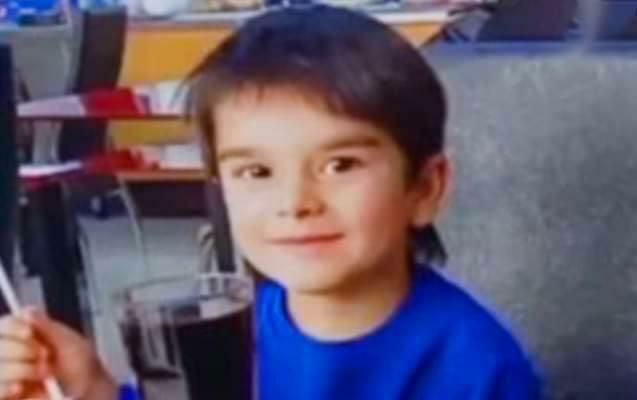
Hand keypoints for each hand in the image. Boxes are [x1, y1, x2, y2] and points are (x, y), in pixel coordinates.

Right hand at [0, 308, 117, 398]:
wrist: (90, 391)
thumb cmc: (82, 365)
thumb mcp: (69, 342)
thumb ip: (47, 328)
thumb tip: (27, 311)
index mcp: (22, 336)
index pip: (3, 326)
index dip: (11, 327)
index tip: (28, 333)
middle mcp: (9, 354)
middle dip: (20, 349)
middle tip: (44, 355)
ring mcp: (7, 375)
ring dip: (19, 369)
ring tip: (43, 373)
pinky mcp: (7, 394)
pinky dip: (5, 388)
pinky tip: (19, 387)